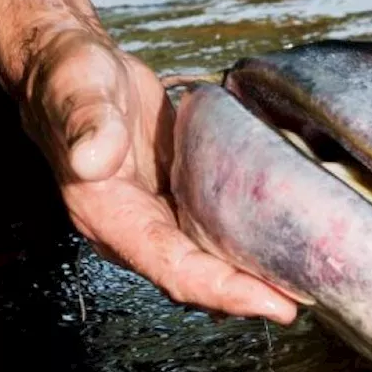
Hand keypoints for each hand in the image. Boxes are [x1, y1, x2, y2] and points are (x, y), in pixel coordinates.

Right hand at [19, 24, 297, 324]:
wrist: (68, 68)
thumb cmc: (67, 78)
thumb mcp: (77, 89)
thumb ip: (88, 123)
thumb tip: (93, 158)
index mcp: (107, 214)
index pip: (172, 268)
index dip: (222, 291)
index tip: (270, 303)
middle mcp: (132, 227)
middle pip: (195, 279)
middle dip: (248, 296)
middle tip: (304, 301)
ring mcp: (155, 218)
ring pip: (206, 264)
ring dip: (250, 278)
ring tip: (304, 284)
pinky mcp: (175, 201)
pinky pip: (212, 236)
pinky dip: (246, 247)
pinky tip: (281, 247)